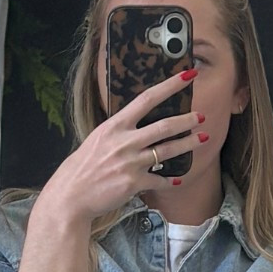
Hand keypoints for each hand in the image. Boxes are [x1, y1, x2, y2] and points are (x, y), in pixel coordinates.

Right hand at [36, 64, 202, 229]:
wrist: (71, 196)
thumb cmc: (82, 168)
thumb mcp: (98, 140)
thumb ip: (118, 132)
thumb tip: (136, 126)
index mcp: (115, 125)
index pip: (147, 99)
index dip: (169, 86)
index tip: (186, 75)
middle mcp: (124, 141)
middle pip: (164, 126)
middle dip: (186, 120)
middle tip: (200, 117)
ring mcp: (130, 163)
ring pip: (167, 151)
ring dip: (188, 144)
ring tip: (202, 139)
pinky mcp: (133, 183)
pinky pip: (160, 180)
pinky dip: (171, 180)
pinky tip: (178, 179)